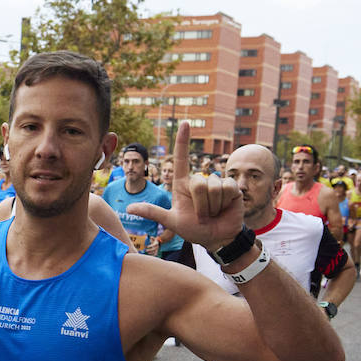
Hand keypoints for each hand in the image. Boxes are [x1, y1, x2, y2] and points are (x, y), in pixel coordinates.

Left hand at [125, 123, 242, 252]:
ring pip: (212, 187)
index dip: (183, 141)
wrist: (218, 238)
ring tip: (213, 213)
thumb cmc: (194, 229)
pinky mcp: (231, 187)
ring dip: (212, 206)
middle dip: (200, 204)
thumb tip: (130, 207)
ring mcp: (216, 182)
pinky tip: (225, 208)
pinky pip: (227, 188)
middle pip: (198, 182)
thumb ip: (153, 213)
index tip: (184, 123)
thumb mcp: (172, 222)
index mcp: (183, 184)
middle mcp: (199, 180)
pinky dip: (224, 203)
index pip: (181, 159)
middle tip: (202, 215)